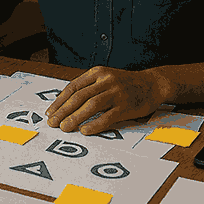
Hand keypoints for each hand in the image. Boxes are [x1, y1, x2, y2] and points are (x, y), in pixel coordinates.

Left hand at [46, 66, 167, 134]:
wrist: (152, 84)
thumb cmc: (125, 84)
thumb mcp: (105, 78)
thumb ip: (89, 87)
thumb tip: (66, 104)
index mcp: (98, 73)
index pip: (73, 87)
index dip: (60, 100)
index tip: (50, 112)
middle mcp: (106, 80)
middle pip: (79, 96)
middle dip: (63, 111)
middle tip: (52, 123)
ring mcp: (116, 93)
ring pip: (91, 105)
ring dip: (75, 117)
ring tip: (65, 128)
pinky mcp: (126, 106)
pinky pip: (108, 116)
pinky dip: (95, 124)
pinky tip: (85, 130)